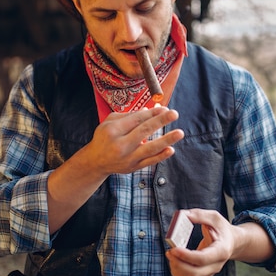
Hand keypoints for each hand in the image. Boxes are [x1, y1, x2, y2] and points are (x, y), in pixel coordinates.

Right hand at [47, 106, 183, 232]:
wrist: (96, 161)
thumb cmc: (104, 137)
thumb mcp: (109, 122)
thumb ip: (128, 115)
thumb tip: (148, 110)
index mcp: (113, 130)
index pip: (136, 119)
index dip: (152, 113)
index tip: (164, 108)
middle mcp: (120, 144)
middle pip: (144, 131)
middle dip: (160, 121)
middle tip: (174, 113)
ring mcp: (128, 157)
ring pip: (150, 148)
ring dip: (166, 140)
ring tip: (179, 132)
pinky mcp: (133, 167)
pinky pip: (149, 161)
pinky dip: (161, 156)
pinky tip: (171, 149)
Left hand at [165, 209, 275, 275]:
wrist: (231, 242)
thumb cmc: (221, 229)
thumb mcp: (214, 217)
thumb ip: (199, 215)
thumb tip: (183, 216)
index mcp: (221, 251)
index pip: (203, 259)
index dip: (187, 256)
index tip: (174, 248)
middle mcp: (216, 265)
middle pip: (195, 272)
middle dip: (178, 263)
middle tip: (169, 251)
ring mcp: (209, 271)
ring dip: (176, 268)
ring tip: (170, 254)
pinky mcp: (202, 274)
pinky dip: (177, 272)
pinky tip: (174, 260)